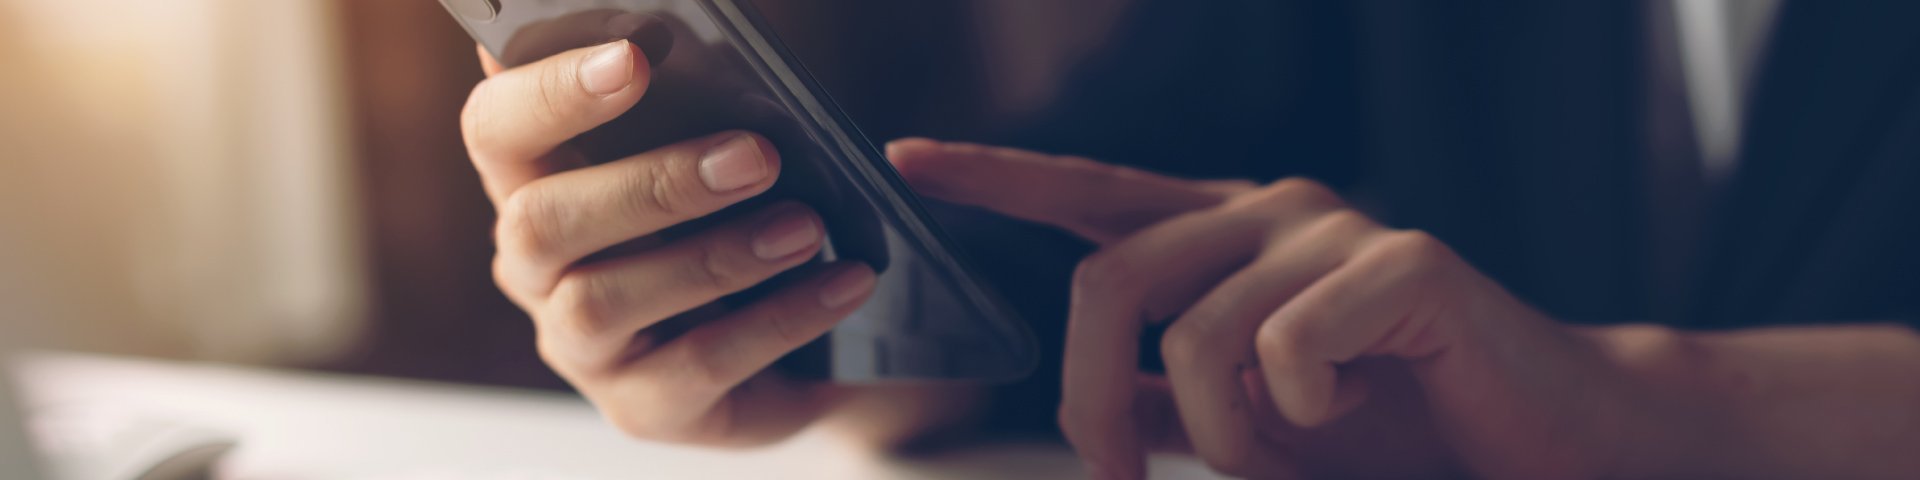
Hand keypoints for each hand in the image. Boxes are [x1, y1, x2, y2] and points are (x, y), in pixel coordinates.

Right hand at [461, 40, 887, 446]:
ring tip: (806, 225)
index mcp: (535, 180)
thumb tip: (697, 39)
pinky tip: (842, 281)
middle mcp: (536, 267)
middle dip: (651, 183)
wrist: (801, 339)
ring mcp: (581, 346)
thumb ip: (697, 99)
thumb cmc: (739, 215)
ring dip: (716, 255)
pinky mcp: (642, 405)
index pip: (497, 128)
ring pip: (607, 299)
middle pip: (542, 221)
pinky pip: (698, 363)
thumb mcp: (720, 149)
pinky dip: (780, 318)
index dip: (550, 92)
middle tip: (755, 156)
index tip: (635, 56)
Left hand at [889, 139, 1633, 478]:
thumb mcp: (1249, 423)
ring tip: (1287, 453)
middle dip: (1089, 404)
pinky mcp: (1404, 262)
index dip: (996, 175)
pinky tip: (1355, 412)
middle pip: (1107, 284)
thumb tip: (1094, 405)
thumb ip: (1168, 400)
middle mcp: (1267, 210)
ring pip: (1194, 337)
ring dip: (1224, 438)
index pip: (1089, 191)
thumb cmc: (1392, 430)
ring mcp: (1334, 229)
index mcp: (1222, 236)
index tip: (908, 162)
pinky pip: (1286, 349)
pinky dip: (1301, 420)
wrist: (1538, 444)